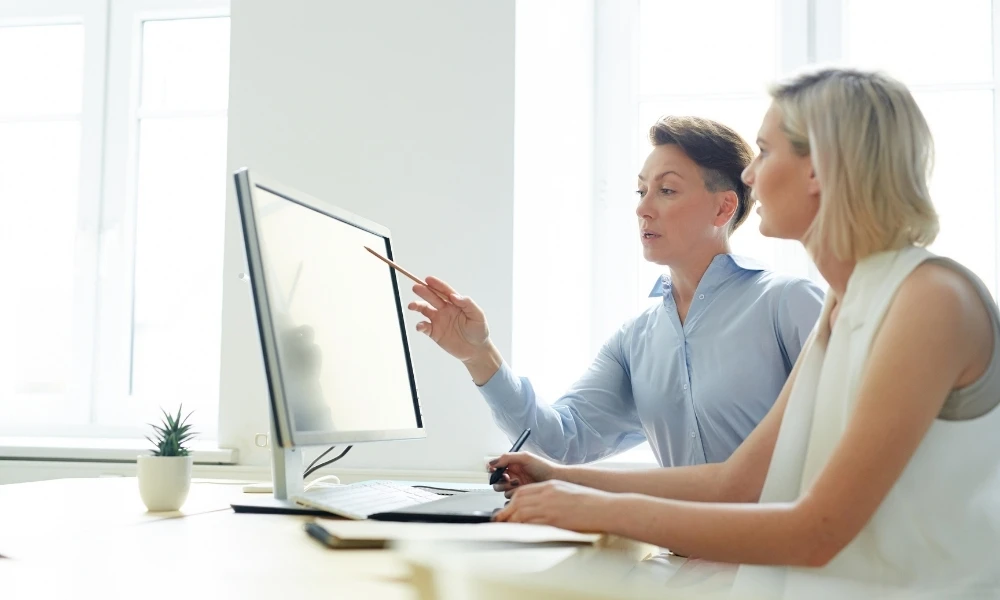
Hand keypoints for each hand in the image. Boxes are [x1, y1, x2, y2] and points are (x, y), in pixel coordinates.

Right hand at [407, 276, 490, 362]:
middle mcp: (445, 310)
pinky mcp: (435, 333)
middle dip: (424, 292)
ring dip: (417, 306)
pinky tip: (420, 326)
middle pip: (432, 298)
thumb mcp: (478, 315)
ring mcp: (439, 321)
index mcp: (456, 303)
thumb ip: (467, 303)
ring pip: (425, 310)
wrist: (476, 351)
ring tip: (412, 305)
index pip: (445, 291)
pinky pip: (425, 327)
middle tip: (416, 287)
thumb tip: (454, 296)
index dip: (437, 285)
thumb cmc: (479, 331)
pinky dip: (420, 326)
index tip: (428, 279)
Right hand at [488, 452, 558, 497]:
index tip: (493, 470)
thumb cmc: (543, 466)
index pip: (494, 466)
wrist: (555, 479)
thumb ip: (507, 458)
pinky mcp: (518, 494)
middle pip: (495, 479)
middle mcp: (511, 474)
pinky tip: (522, 488)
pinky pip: (508, 496)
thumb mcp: (525, 457)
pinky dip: (513, 492)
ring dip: (507, 486)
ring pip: (500, 488)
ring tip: (518, 482)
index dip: (491, 468)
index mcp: (511, 463)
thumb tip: (491, 462)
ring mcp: (514, 485)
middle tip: (507, 478)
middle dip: (499, 479)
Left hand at [492, 480, 614, 531]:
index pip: (523, 492)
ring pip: (521, 512)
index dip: (511, 502)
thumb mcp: (566, 492)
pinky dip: (521, 528)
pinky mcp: (553, 519)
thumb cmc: (590, 502)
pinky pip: (531, 523)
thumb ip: (550, 496)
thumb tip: (538, 506)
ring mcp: (549, 506)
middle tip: (498, 520)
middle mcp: (547, 494)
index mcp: (550, 486)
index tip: (506, 509)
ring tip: (502, 528)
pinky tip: (516, 532)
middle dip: (505, 512)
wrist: (603, 508)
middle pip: (518, 501)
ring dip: (509, 520)